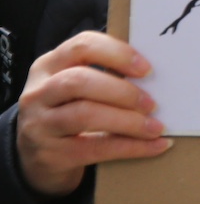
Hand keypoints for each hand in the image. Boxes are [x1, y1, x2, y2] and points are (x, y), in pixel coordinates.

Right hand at [16, 31, 169, 197]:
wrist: (37, 157)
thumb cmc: (69, 110)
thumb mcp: (75, 87)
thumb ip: (104, 74)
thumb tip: (157, 77)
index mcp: (48, 65)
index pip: (81, 46)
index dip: (117, 54)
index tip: (147, 69)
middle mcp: (38, 92)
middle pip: (79, 81)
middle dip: (122, 91)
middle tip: (152, 103)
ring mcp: (39, 125)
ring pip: (84, 115)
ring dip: (128, 121)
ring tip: (155, 127)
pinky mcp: (50, 155)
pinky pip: (95, 148)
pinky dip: (131, 147)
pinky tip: (155, 145)